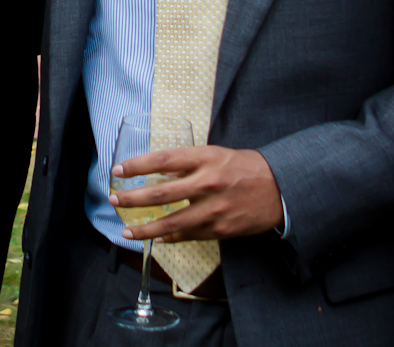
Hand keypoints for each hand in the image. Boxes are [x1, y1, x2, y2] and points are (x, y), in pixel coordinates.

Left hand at [111, 145, 282, 241]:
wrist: (279, 189)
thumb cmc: (246, 168)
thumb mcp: (217, 155)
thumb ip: (189, 164)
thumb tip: (160, 174)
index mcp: (205, 158)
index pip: (162, 160)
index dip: (137, 165)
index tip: (118, 171)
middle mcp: (206, 183)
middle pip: (160, 193)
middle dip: (132, 198)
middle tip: (114, 201)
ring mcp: (213, 209)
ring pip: (170, 222)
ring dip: (145, 228)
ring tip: (126, 232)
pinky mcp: (219, 229)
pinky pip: (187, 235)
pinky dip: (169, 237)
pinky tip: (157, 238)